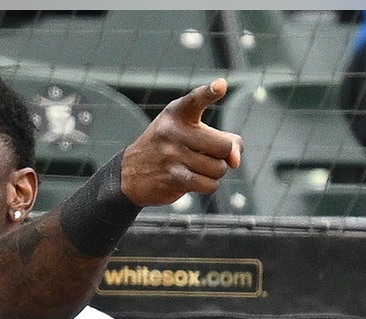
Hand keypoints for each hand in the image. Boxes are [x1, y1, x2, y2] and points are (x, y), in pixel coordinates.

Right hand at [119, 78, 242, 207]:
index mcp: (178, 113)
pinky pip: (209, 185)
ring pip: (218, 169)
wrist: (130, 173)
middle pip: (224, 147)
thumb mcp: (191, 133)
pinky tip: (193, 180)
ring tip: (195, 167)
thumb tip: (236, 162)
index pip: (196, 100)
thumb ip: (224, 140)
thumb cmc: (170, 148)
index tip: (220, 85)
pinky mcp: (173, 177)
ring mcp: (172, 154)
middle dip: (222, 156)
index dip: (209, 92)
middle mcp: (173, 131)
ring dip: (214, 173)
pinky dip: (208, 185)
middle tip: (206, 155)